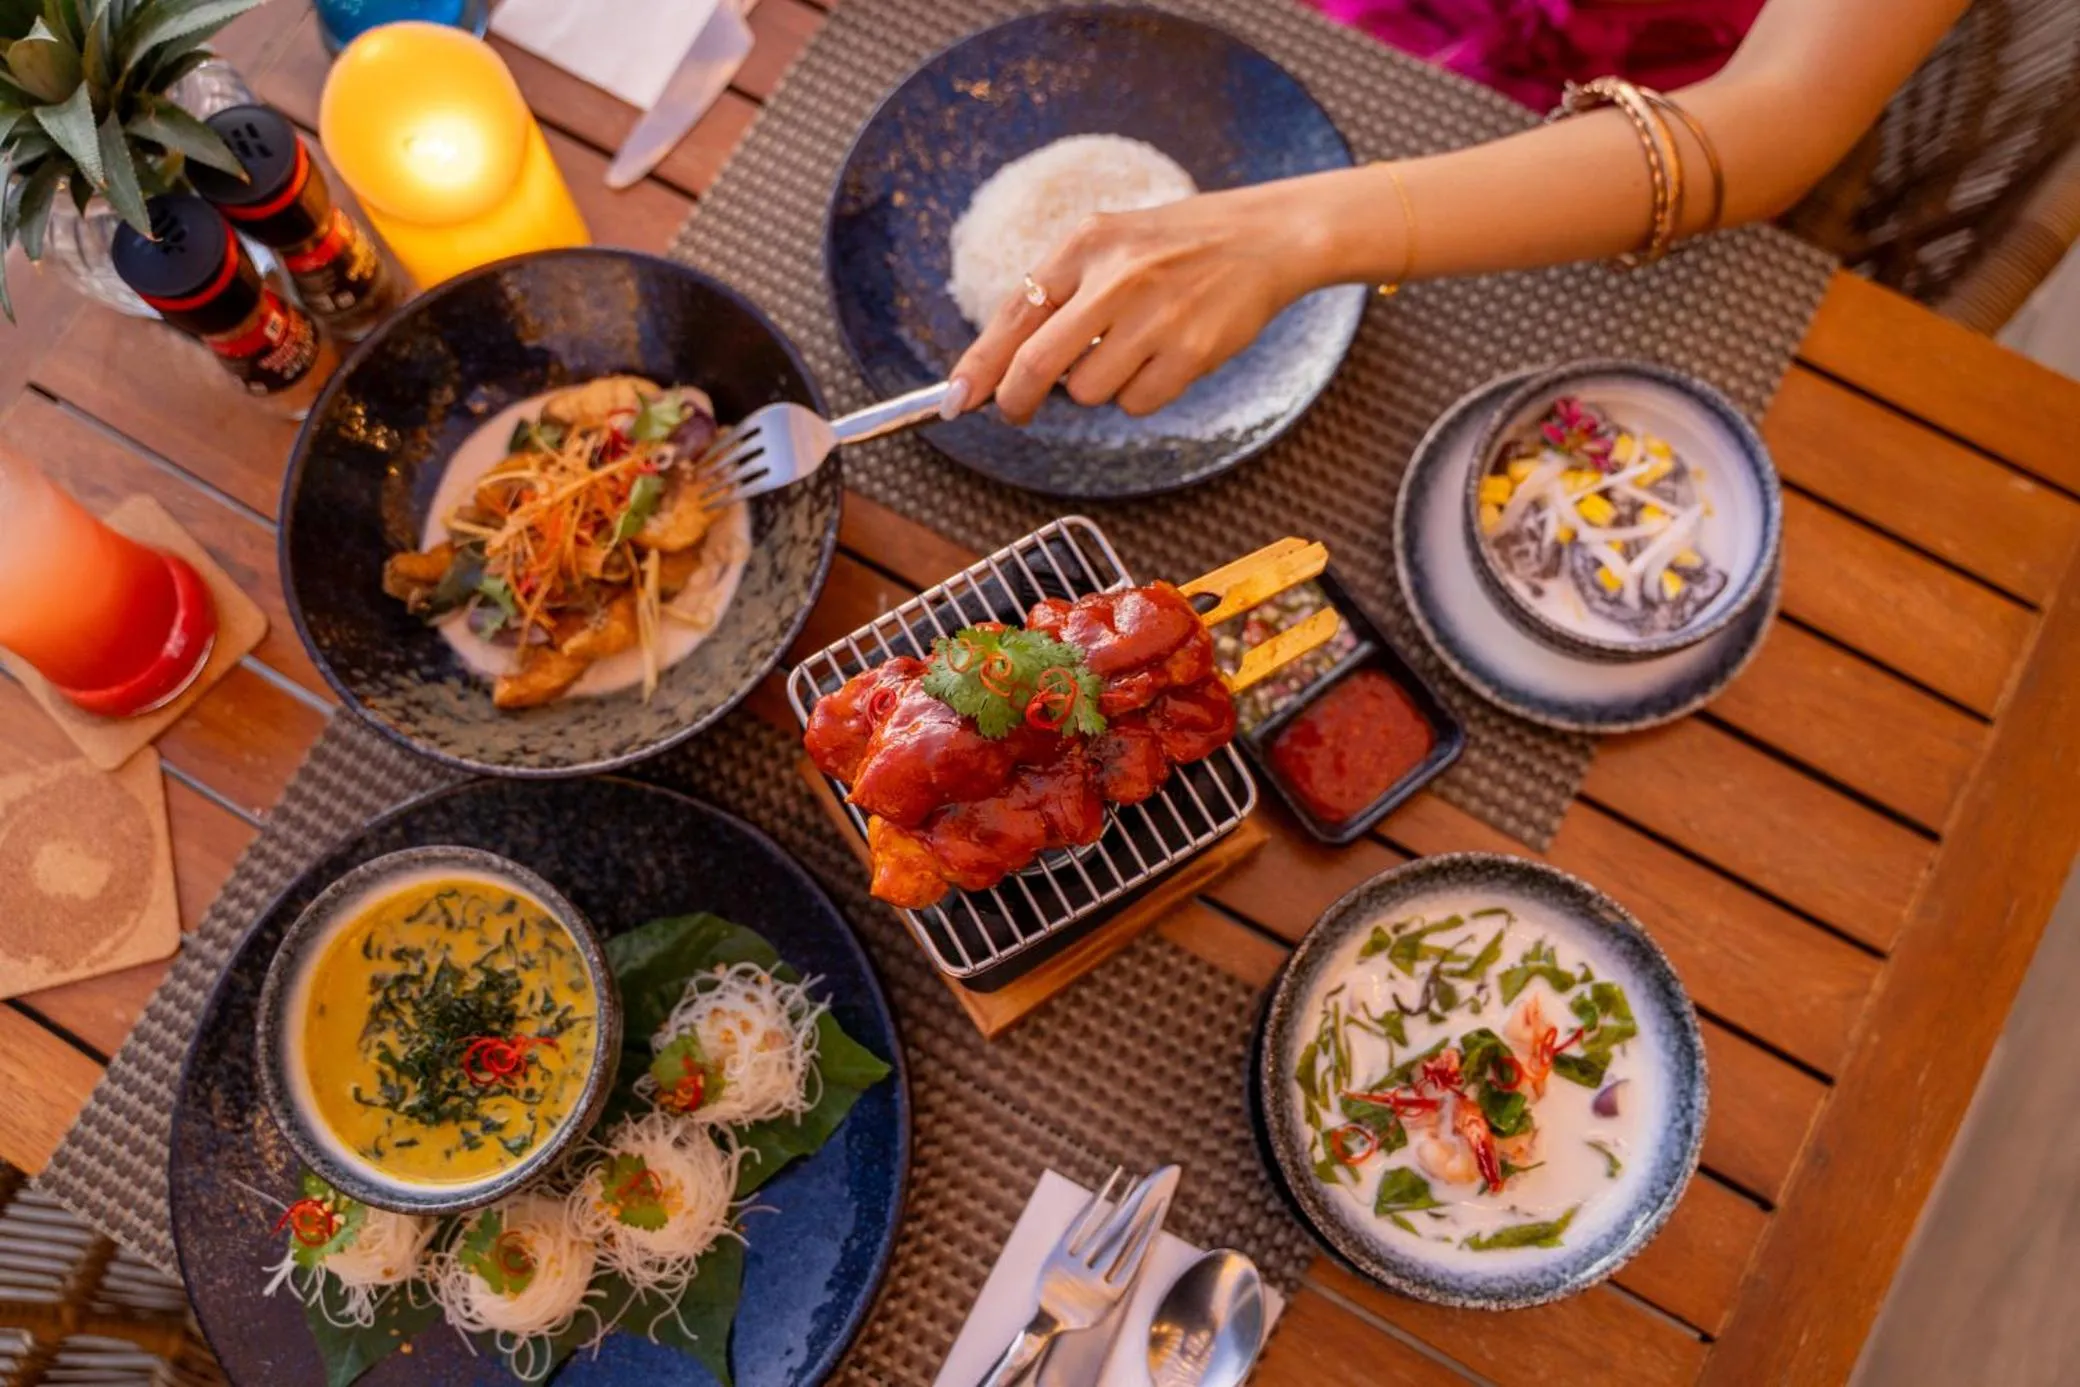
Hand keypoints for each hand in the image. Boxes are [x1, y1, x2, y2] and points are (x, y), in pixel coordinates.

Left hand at [946, 181, 1328, 423]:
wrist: (1264, 238)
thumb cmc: (1177, 248)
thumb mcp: (1111, 246)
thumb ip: (1059, 295)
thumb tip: (1003, 368)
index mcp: (1086, 243)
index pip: (1014, 314)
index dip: (979, 366)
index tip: (955, 401)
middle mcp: (1117, 276)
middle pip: (1038, 366)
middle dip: (1017, 400)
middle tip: (1016, 412)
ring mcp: (1156, 315)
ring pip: (1089, 392)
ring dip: (1099, 387)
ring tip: (1131, 351)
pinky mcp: (1191, 351)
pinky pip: (1138, 404)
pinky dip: (1142, 394)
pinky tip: (1165, 358)